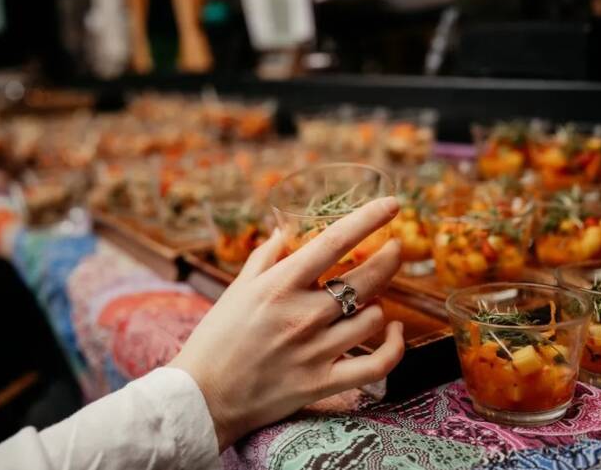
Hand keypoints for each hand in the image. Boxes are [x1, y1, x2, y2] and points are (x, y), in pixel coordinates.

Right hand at [169, 196, 404, 450]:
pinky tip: (396, 330)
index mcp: (280, 286)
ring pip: (374, 317)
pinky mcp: (324, 382)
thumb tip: (283, 230)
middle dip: (389, 257)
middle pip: (366, 278)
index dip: (368, 218)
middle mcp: (303, 315)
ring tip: (372, 299)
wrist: (203, 396)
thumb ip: (265, 257)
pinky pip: (377, 364)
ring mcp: (316, 351)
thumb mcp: (237, 289)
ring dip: (380, 303)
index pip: (334, 241)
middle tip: (394, 248)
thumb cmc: (216, 337)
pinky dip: (395, 346)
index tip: (392, 204)